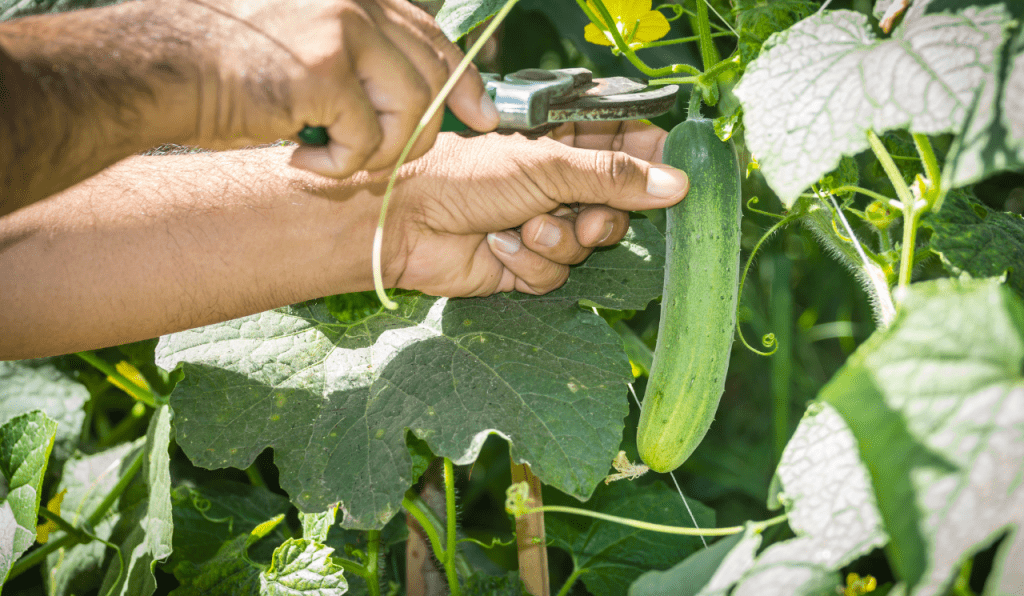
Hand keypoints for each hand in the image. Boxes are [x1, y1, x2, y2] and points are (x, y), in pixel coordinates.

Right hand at [181, 0, 497, 175]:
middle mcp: (357, 3)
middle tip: (375, 158)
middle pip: (433, 79)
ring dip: (378, 154)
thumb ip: (357, 53)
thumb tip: (412, 90)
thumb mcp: (304, 42)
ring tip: (332, 158)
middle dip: (417, 134)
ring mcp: (343, 30)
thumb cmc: (225, 64)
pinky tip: (302, 160)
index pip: (434, 37)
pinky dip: (341, 166)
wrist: (161, 69)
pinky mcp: (325, 70)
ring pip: (412, 112)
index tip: (483, 117)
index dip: (464, 82)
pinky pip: (369, 139)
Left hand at [384, 121, 687, 296]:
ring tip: (524, 228)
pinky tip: (498, 248)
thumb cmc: (469, 177)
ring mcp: (542, 226)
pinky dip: (528, 264)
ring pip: (587, 247)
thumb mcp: (549, 167)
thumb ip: (615, 176)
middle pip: (617, 208)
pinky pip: (554, 275)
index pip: (626, 148)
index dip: (649, 162)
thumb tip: (678, 184)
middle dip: (602, 218)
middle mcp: (557, 186)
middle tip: (584, 219)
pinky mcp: (524, 265)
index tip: (668, 174)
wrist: (408, 223)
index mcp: (564, 146)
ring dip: (556, 242)